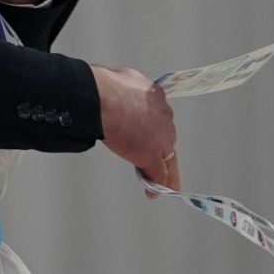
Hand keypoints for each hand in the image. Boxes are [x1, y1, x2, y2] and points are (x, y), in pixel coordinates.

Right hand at [91, 66, 179, 197]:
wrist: (105, 99)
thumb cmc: (108, 87)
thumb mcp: (126, 80)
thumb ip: (130, 90)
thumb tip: (124, 90)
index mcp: (157, 98)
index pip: (160, 118)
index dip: (156, 129)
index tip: (151, 135)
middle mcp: (164, 118)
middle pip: (167, 139)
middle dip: (162, 150)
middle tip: (160, 163)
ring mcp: (159, 139)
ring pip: (168, 159)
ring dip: (166, 173)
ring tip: (167, 186)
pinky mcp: (151, 155)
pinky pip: (158, 174)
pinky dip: (157, 185)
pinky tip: (153, 194)